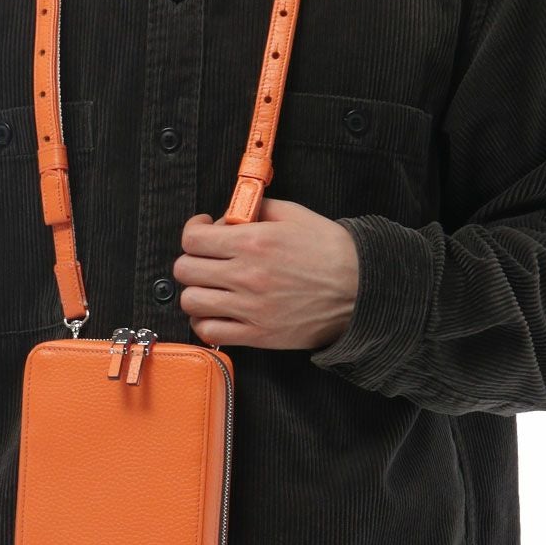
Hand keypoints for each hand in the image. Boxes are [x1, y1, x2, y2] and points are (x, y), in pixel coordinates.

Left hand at [173, 197, 358, 348]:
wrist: (360, 289)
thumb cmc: (329, 250)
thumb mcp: (294, 214)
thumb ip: (255, 210)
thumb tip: (227, 218)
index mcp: (253, 242)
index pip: (193, 239)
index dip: (192, 231)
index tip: (202, 231)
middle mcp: (246, 276)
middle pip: (185, 270)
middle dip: (192, 259)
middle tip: (207, 259)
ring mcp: (250, 309)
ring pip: (191, 302)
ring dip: (196, 291)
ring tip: (211, 287)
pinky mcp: (258, 335)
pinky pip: (210, 332)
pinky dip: (205, 321)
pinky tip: (216, 311)